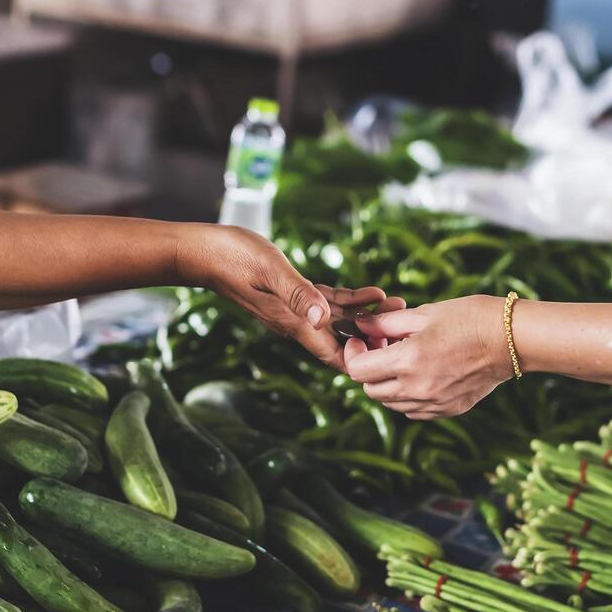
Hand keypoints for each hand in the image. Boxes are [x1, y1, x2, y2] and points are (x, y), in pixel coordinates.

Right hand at [199, 226, 397, 370]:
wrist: (204, 251)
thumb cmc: (234, 257)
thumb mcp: (270, 270)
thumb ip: (297, 292)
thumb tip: (322, 317)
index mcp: (294, 322)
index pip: (335, 355)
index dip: (364, 360)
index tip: (392, 353)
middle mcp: (296, 321)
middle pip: (344, 340)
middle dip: (375, 336)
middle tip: (406, 324)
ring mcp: (295, 308)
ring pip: (340, 321)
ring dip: (368, 316)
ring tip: (398, 304)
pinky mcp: (293, 293)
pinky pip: (328, 303)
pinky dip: (351, 301)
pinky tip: (372, 292)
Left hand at [342, 295, 512, 419]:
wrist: (512, 338)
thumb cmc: (469, 318)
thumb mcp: (424, 314)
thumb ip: (387, 324)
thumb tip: (361, 326)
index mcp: (408, 361)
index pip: (358, 370)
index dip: (354, 353)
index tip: (360, 340)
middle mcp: (417, 388)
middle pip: (371, 390)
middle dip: (368, 368)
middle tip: (381, 346)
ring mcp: (434, 403)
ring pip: (391, 403)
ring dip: (387, 383)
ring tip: (402, 359)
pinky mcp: (449, 410)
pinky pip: (414, 410)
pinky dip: (407, 396)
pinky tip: (420, 374)